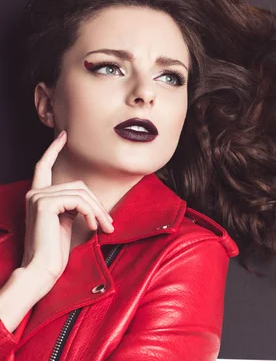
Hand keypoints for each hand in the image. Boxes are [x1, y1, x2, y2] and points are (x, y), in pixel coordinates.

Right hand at [20, 131, 114, 284]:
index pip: (43, 166)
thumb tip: (91, 201)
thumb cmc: (54, 253)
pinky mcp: (44, 204)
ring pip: (80, 193)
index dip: (54, 149)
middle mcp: (35, 194)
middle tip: (108, 224)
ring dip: (97, 211)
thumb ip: (73, 206)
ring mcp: (38, 197)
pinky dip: (91, 213)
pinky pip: (78, 201)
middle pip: (77, 186)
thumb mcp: (66, 223)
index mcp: (38, 197)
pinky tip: (92, 227)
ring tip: (104, 228)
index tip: (64, 135)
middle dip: (96, 204)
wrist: (41, 272)